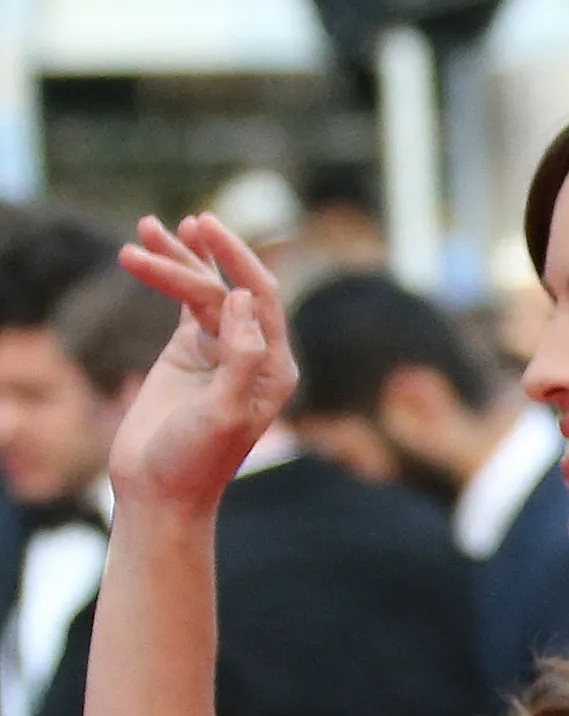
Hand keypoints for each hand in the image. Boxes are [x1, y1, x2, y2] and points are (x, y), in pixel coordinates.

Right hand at [108, 215, 294, 506]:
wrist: (161, 490)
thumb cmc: (197, 460)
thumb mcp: (225, 411)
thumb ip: (240, 357)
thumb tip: (240, 299)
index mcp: (276, 367)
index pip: (261, 298)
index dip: (237, 259)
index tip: (206, 229)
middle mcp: (255, 354)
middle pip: (229, 288)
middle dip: (200, 256)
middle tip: (169, 225)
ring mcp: (220, 350)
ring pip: (202, 293)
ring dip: (175, 260)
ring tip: (144, 226)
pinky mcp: (189, 353)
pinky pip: (183, 305)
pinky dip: (168, 277)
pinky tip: (151, 250)